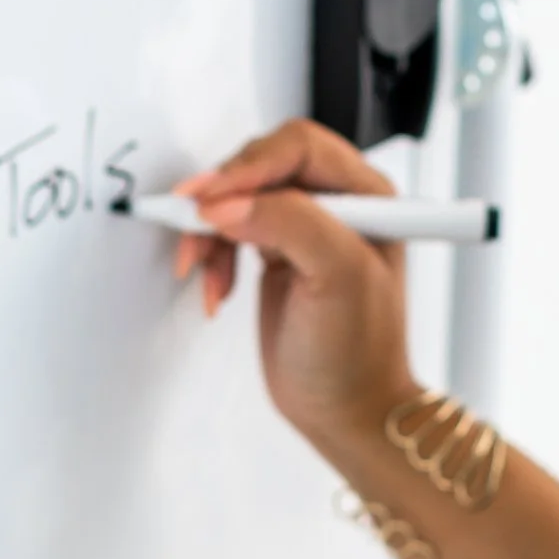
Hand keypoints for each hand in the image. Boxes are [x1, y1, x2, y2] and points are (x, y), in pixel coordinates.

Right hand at [168, 120, 414, 455]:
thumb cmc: (359, 354)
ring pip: (238, 197)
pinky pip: (229, 229)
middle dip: (221, 195)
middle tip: (191, 224)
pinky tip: (215, 288)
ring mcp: (303, 228)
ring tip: (201, 270)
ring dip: (210, 230)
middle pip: (261, 165)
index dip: (250, 165)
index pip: (299, 147)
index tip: (211, 198)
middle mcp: (336, 204)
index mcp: (367, 195)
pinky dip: (212, 254)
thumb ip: (291, 224)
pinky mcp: (276, 252)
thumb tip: (230, 201)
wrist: (345, 410)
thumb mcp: (339, 280)